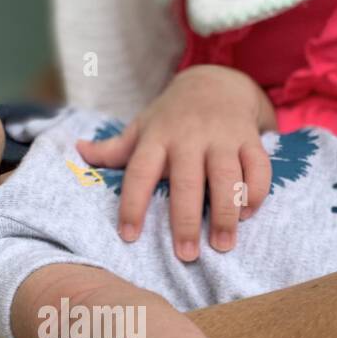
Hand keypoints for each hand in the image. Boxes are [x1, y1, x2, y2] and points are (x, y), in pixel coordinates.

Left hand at [76, 65, 274, 260]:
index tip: (129, 236)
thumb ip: (113, 147)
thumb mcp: (142, 127)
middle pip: (187, 182)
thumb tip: (78, 150)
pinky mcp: (250, 139)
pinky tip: (247, 214)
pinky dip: (256, 192)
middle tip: (186, 255)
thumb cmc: (172, 117)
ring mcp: (222, 137)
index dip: (132, 204)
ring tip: (223, 245)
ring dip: (226, 213)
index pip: (139, 173)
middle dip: (186, 220)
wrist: (217, 82)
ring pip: (227, 177)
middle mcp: (189, 137)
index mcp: (157, 137)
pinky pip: (258, 167)